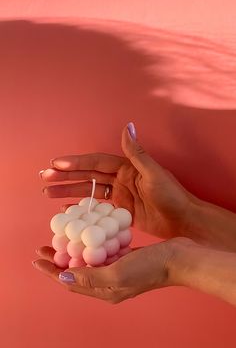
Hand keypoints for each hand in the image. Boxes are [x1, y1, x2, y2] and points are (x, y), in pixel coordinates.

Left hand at [33, 238, 186, 303]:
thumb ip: (89, 277)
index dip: (52, 271)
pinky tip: (89, 234)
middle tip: (45, 247)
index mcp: (105, 290)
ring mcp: (119, 271)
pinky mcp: (127, 260)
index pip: (70, 282)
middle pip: (77, 272)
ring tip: (62, 240)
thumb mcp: (117, 273)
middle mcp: (109, 283)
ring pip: (89, 261)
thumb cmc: (150, 268)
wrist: (179, 259)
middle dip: (60, 260)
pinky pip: (104, 253)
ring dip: (75, 251)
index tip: (37, 259)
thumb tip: (62, 278)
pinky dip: (93, 245)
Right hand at [40, 123, 195, 237]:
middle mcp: (120, 179)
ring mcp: (120, 195)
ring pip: (88, 191)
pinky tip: (67, 209)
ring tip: (47, 192)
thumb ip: (137, 153)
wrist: (183, 221)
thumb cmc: (172, 196)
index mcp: (126, 168)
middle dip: (65, 176)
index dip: (76, 162)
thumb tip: (127, 126)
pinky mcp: (120, 211)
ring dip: (68, 191)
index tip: (56, 164)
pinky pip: (96, 207)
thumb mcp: (154, 173)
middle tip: (44, 177)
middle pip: (87, 175)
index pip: (96, 162)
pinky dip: (81, 207)